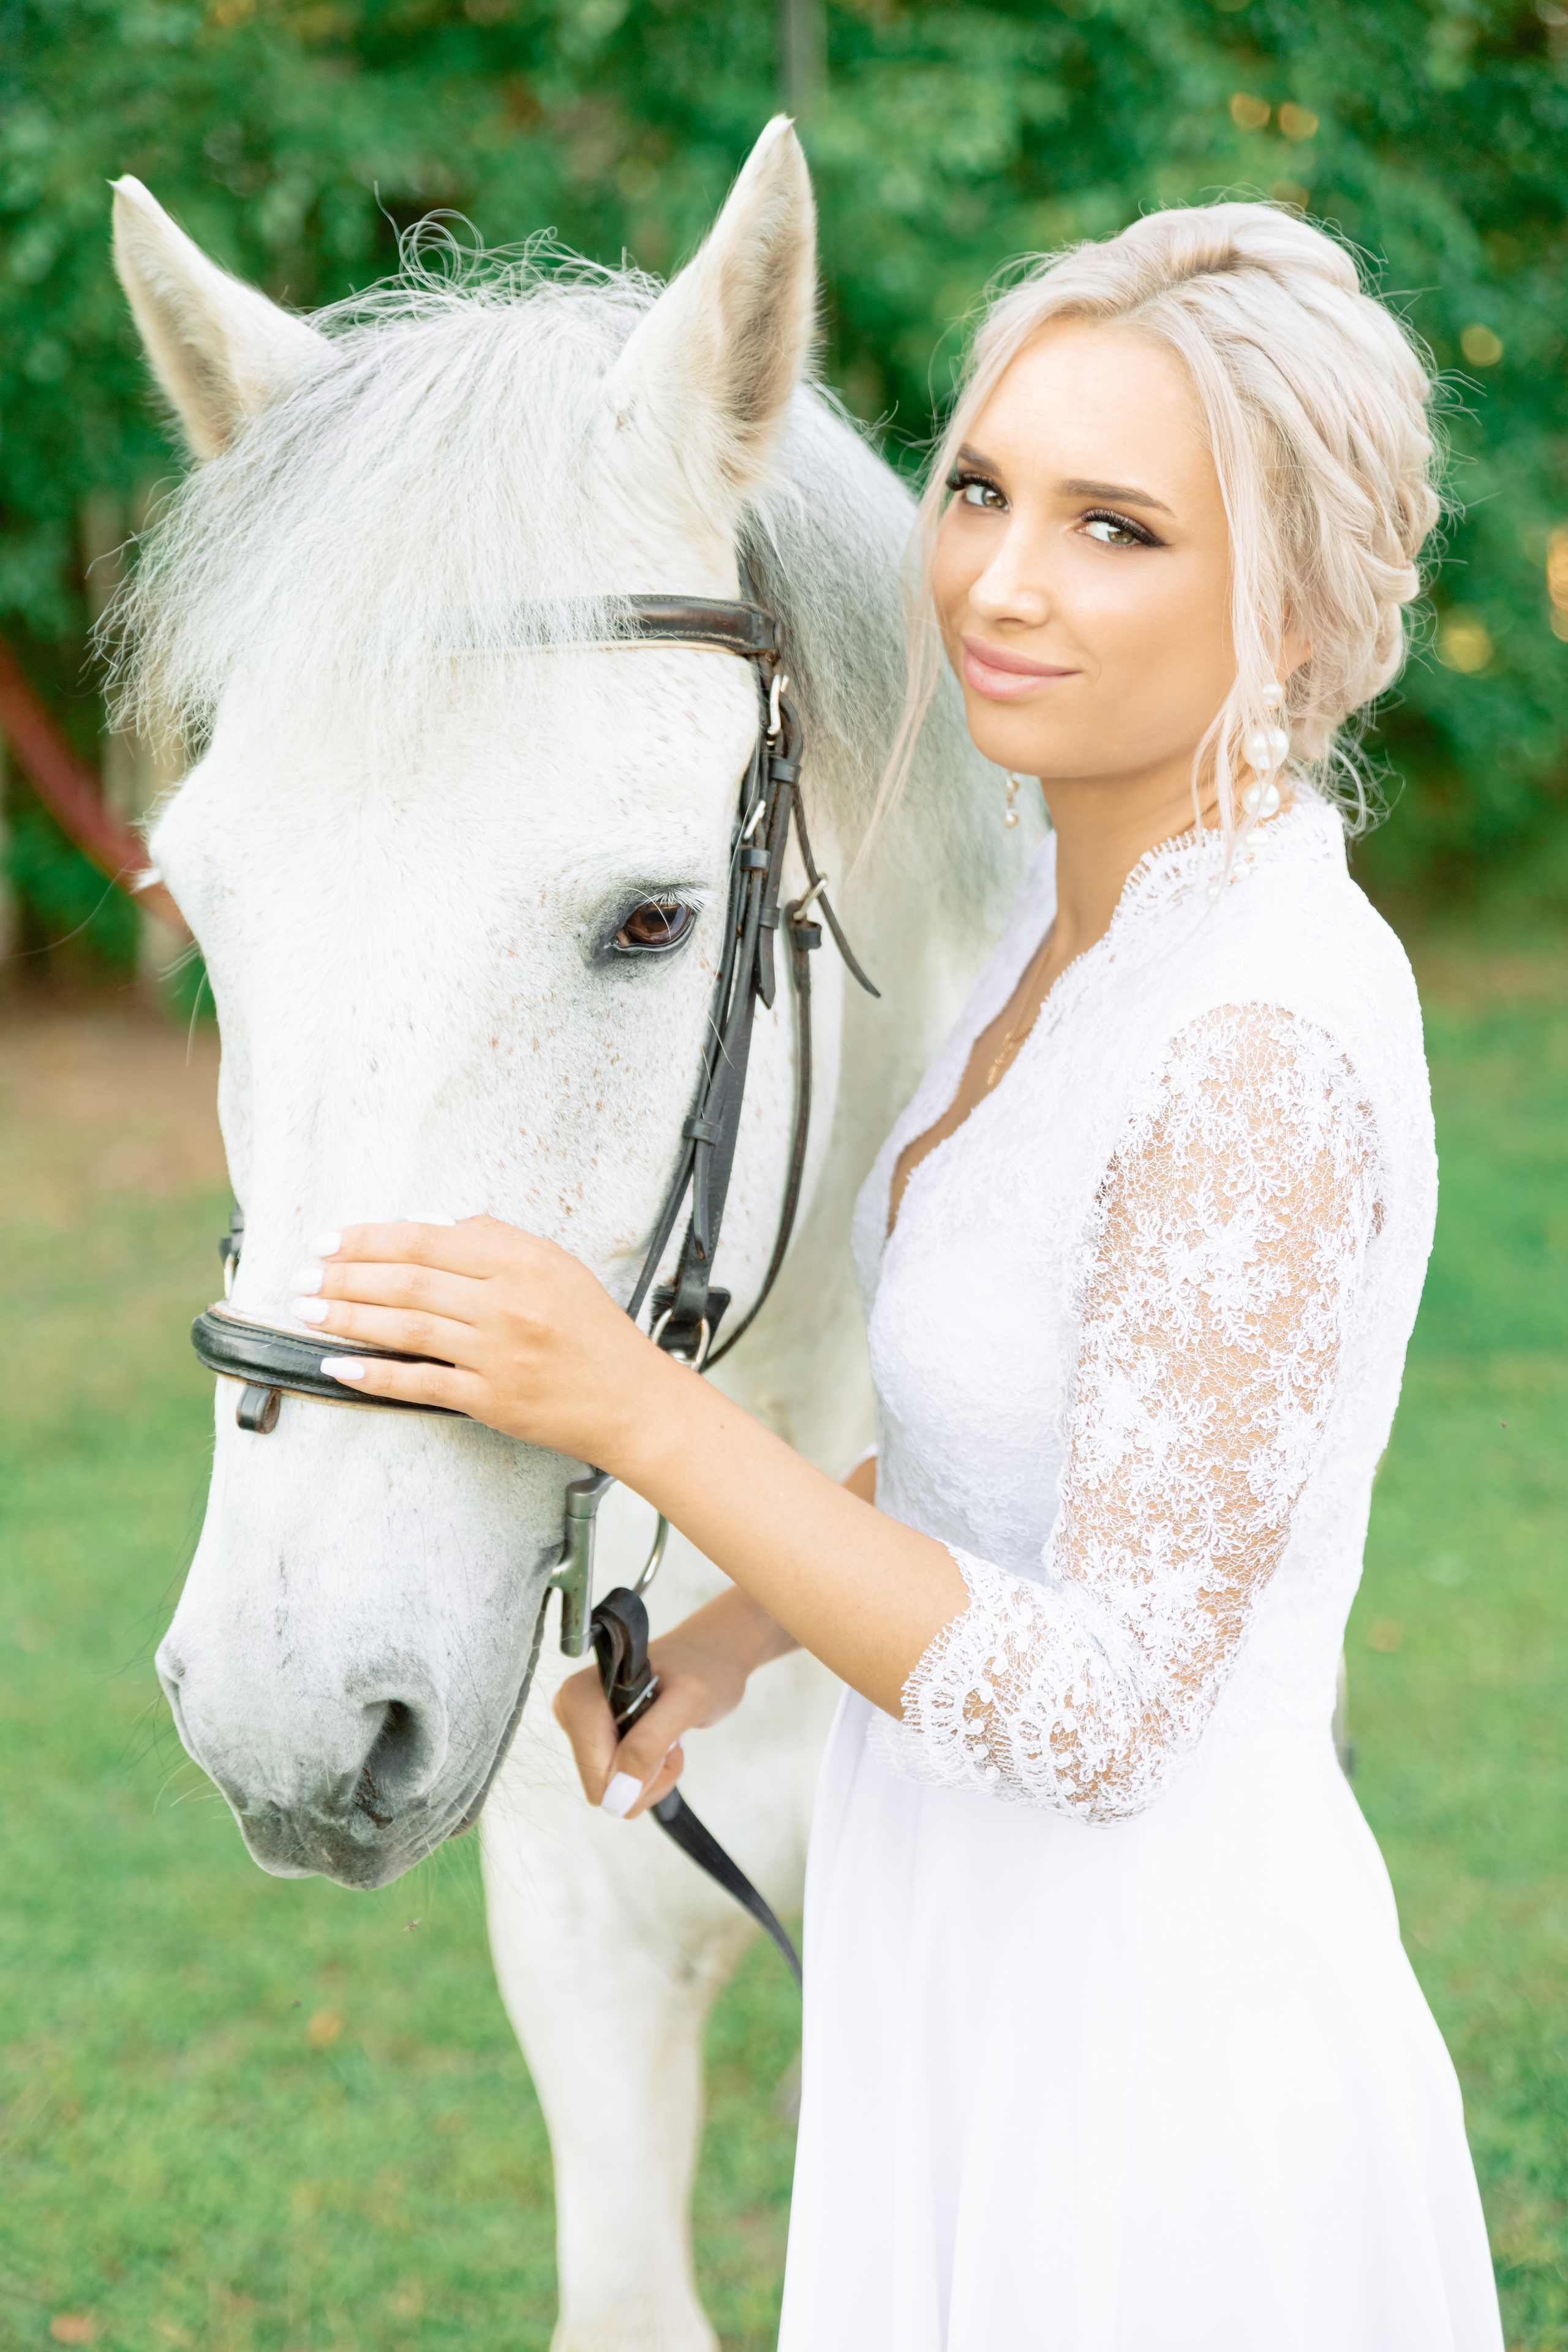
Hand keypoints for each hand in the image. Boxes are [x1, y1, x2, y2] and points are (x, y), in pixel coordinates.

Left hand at [289, 1215, 679, 1459]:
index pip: (427, 1240)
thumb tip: (423, 1223)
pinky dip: (375, 1374)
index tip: (329, 1241)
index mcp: (521, 1261)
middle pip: (408, 1282)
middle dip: (345, 1277)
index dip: (370, 1238)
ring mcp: (498, 1354)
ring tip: (307, 1310)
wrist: (630, 1400)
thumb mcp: (555, 1264)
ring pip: (407, 1328)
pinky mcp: (492, 1400)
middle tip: (303, 1276)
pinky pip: (421, 1384)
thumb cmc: (591, 1328)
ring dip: (348, 1317)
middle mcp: (508, 1304)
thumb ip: (492, 1238)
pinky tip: (339, 1364)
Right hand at [552, 1604, 764, 1820]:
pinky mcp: (595, 1737)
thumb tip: (615, 1796)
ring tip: (667, 1736)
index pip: (597, 1778)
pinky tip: (659, 1739)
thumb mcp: (687, 1702)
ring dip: (651, 1775)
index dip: (639, 1774)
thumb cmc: (703, 1671)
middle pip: (602, 1788)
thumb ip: (648, 1745)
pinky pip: (618, 1783)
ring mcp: (581, 1726)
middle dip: (646, 1776)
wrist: (708, 1656)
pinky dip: (647, 1771)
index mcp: (580, 1697)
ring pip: (613, 1790)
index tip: (666, 1743)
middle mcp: (570, 1711)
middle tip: (670, 1740)